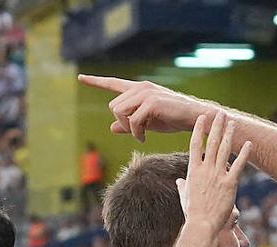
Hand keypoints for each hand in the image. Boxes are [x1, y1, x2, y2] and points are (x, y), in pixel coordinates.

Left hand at [78, 75, 214, 140]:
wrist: (196, 117)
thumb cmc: (174, 119)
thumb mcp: (148, 122)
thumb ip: (129, 124)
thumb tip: (112, 128)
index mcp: (139, 90)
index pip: (113, 83)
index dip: (96, 82)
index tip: (80, 78)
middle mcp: (141, 88)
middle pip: (114, 107)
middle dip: (122, 123)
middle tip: (137, 132)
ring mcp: (146, 94)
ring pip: (120, 113)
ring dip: (129, 128)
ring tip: (142, 134)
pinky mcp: (151, 103)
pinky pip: (133, 121)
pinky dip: (136, 133)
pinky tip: (144, 137)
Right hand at [177, 112, 252, 232]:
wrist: (202, 224)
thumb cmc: (192, 213)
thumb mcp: (185, 197)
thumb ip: (182, 186)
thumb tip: (179, 182)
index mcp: (193, 171)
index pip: (195, 144)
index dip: (199, 129)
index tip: (202, 118)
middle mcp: (205, 169)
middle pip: (212, 142)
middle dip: (216, 126)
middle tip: (220, 113)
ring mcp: (218, 175)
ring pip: (224, 150)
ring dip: (229, 134)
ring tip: (233, 122)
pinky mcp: (230, 184)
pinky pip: (238, 165)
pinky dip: (244, 153)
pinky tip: (248, 143)